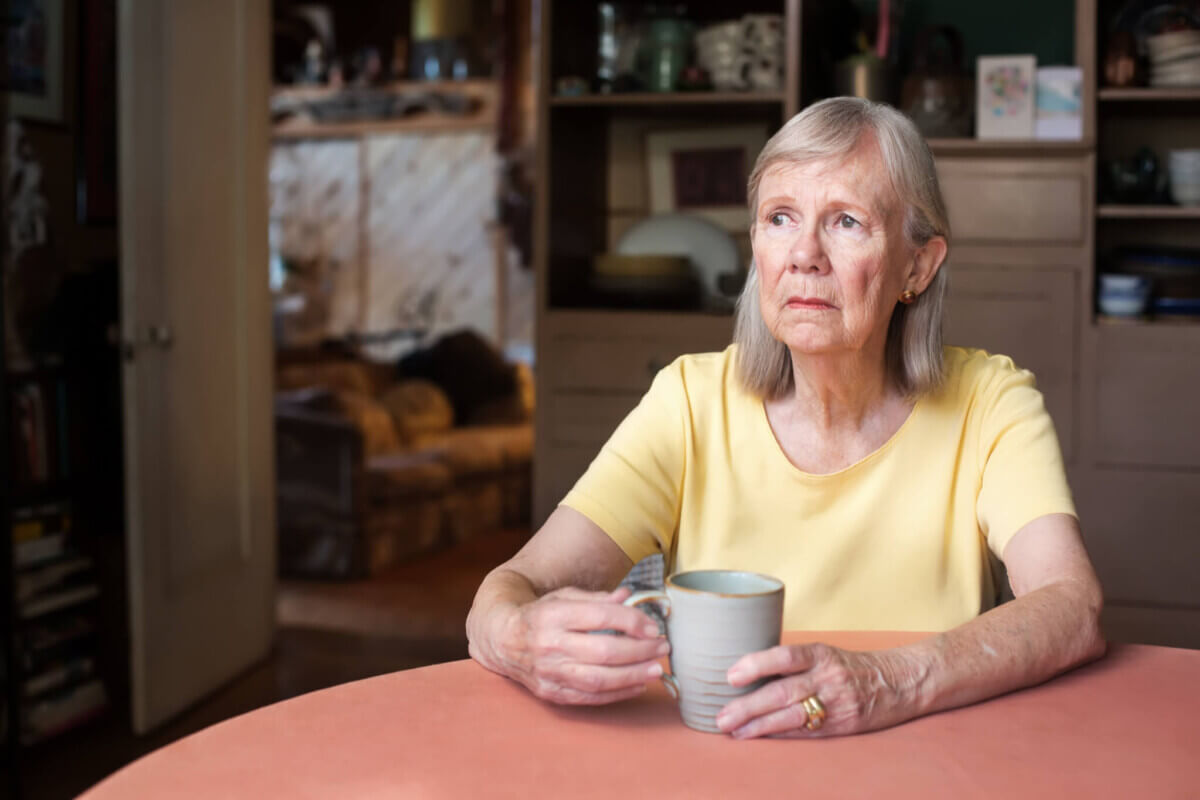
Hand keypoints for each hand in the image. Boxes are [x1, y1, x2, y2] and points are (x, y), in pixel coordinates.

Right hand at [488, 586, 669, 705]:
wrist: (501, 639)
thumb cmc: (538, 614)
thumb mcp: (563, 597)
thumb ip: (597, 599)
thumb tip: (628, 596)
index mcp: (552, 614)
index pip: (600, 617)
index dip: (631, 622)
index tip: (652, 626)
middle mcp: (549, 644)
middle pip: (604, 651)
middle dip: (640, 650)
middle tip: (662, 647)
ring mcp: (549, 672)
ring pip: (599, 678)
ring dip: (633, 675)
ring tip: (656, 669)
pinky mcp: (551, 692)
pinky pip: (589, 697)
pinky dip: (617, 693)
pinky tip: (637, 685)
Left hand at [715, 643, 920, 738]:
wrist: (899, 682)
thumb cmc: (850, 666)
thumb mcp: (825, 653)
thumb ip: (792, 662)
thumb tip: (746, 670)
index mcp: (821, 654)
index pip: (785, 656)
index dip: (756, 664)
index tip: (731, 675)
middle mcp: (828, 677)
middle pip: (782, 691)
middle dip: (748, 706)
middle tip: (721, 716)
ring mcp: (836, 703)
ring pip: (791, 715)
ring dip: (759, 725)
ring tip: (734, 730)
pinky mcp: (842, 726)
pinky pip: (806, 731)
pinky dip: (779, 734)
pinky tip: (759, 736)